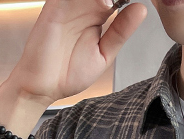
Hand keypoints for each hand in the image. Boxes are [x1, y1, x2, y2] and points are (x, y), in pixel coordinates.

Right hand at [8, 0, 147, 104]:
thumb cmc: (68, 72)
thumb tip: (141, 9)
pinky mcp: (55, 6)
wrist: (42, 86)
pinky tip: (104, 2)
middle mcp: (84, 5)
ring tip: (114, 2)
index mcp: (98, 15)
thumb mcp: (103, 54)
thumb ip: (120, 31)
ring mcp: (69, 4)